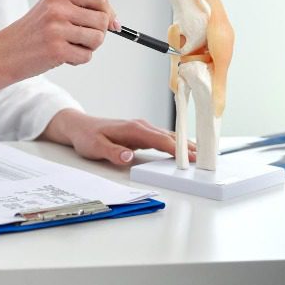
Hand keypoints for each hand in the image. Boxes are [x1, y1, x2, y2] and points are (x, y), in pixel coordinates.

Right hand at [0, 0, 117, 79]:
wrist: (5, 52)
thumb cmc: (32, 33)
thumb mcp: (53, 10)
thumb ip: (82, 11)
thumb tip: (116, 23)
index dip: (109, 12)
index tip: (110, 25)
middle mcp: (58, 9)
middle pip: (102, 20)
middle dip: (98, 34)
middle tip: (81, 39)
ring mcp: (56, 29)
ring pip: (97, 39)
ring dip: (88, 47)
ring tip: (70, 47)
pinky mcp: (56, 50)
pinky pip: (86, 56)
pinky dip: (79, 59)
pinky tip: (63, 56)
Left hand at [41, 109, 196, 165]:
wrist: (79, 126)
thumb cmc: (87, 136)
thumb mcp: (95, 147)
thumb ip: (113, 152)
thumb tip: (128, 156)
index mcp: (133, 129)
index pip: (160, 140)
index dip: (177, 149)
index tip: (191, 157)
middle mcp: (141, 126)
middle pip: (170, 137)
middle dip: (188, 146)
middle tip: (205, 158)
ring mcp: (142, 129)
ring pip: (168, 136)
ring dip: (184, 144)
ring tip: (201, 155)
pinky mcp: (141, 133)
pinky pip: (162, 138)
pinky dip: (175, 143)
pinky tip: (183, 150)